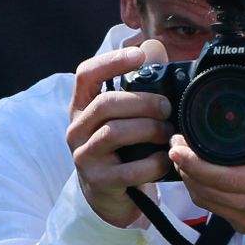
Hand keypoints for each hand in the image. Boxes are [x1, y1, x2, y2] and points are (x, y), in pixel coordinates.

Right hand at [67, 40, 175, 227]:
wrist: (109, 196)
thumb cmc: (121, 150)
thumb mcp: (124, 118)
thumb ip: (138, 85)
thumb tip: (155, 48)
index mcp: (82, 108)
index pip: (85, 75)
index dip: (111, 61)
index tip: (139, 56)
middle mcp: (76, 130)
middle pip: (105, 104)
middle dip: (142, 102)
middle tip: (166, 107)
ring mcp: (85, 157)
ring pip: (114, 133)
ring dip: (148, 130)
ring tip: (168, 133)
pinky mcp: (99, 182)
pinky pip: (130, 168)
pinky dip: (153, 163)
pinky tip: (164, 160)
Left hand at [170, 82, 244, 236]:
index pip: (227, 178)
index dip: (197, 163)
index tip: (180, 145)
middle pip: (210, 192)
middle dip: (186, 168)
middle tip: (175, 145)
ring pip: (207, 202)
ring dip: (189, 180)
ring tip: (180, 157)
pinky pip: (213, 210)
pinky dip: (200, 191)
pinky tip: (194, 174)